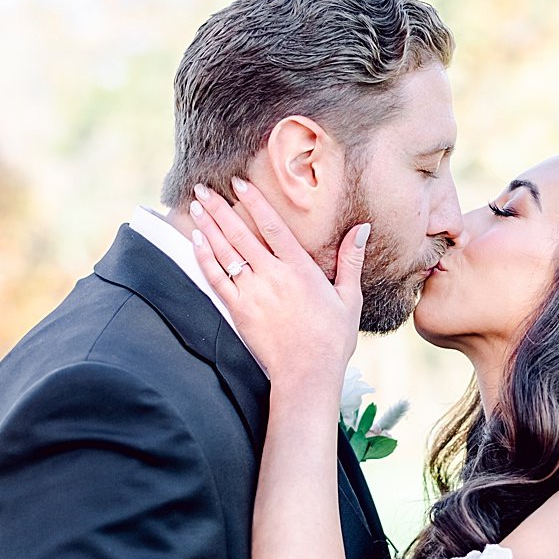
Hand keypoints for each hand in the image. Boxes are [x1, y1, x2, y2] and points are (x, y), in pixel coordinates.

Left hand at [188, 178, 368, 391]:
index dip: (254, 202)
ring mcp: (253, 293)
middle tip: (202, 188)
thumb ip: (351, 260)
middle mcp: (273, 276)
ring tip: (195, 206)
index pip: (272, 226)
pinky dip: (204, 258)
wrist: (307, 375)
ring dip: (208, 227)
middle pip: (240, 234)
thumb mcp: (350, 297)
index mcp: (300, 269)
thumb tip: (362, 228)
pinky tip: (196, 241)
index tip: (238, 183)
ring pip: (224, 252)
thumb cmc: (332, 339)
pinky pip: (216, 278)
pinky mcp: (239, 311)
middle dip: (219, 208)